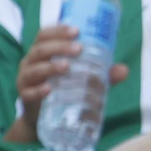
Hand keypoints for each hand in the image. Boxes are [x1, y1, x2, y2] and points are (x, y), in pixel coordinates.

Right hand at [5, 26, 129, 140]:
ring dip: (50, 66)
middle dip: (59, 46)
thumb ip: (100, 74)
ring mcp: (25, 80)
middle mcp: (30, 63)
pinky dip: (38, 90)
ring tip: (66, 66)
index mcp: (41, 52)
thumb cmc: (60, 90)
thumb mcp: (79, 79)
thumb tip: (124, 70)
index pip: (45, 34)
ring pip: (34, 69)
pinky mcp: (26, 99)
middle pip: (40, 49)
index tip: (77, 30)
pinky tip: (48, 90)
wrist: (42, 119)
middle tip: (78, 48)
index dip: (58, 30)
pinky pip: (29, 93)